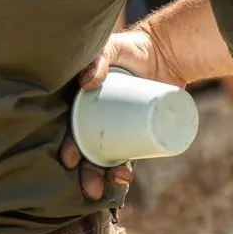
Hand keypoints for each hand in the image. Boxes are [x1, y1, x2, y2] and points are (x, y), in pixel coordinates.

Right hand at [57, 27, 166, 203]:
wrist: (165, 51)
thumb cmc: (131, 48)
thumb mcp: (113, 47)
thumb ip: (101, 56)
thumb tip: (88, 82)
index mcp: (80, 104)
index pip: (69, 131)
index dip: (67, 148)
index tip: (71, 160)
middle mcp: (93, 120)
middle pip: (85, 151)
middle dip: (85, 173)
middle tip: (91, 186)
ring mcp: (115, 128)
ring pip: (104, 158)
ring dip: (105, 177)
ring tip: (118, 181)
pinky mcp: (134, 132)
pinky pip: (126, 155)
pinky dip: (123, 170)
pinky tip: (125, 179)